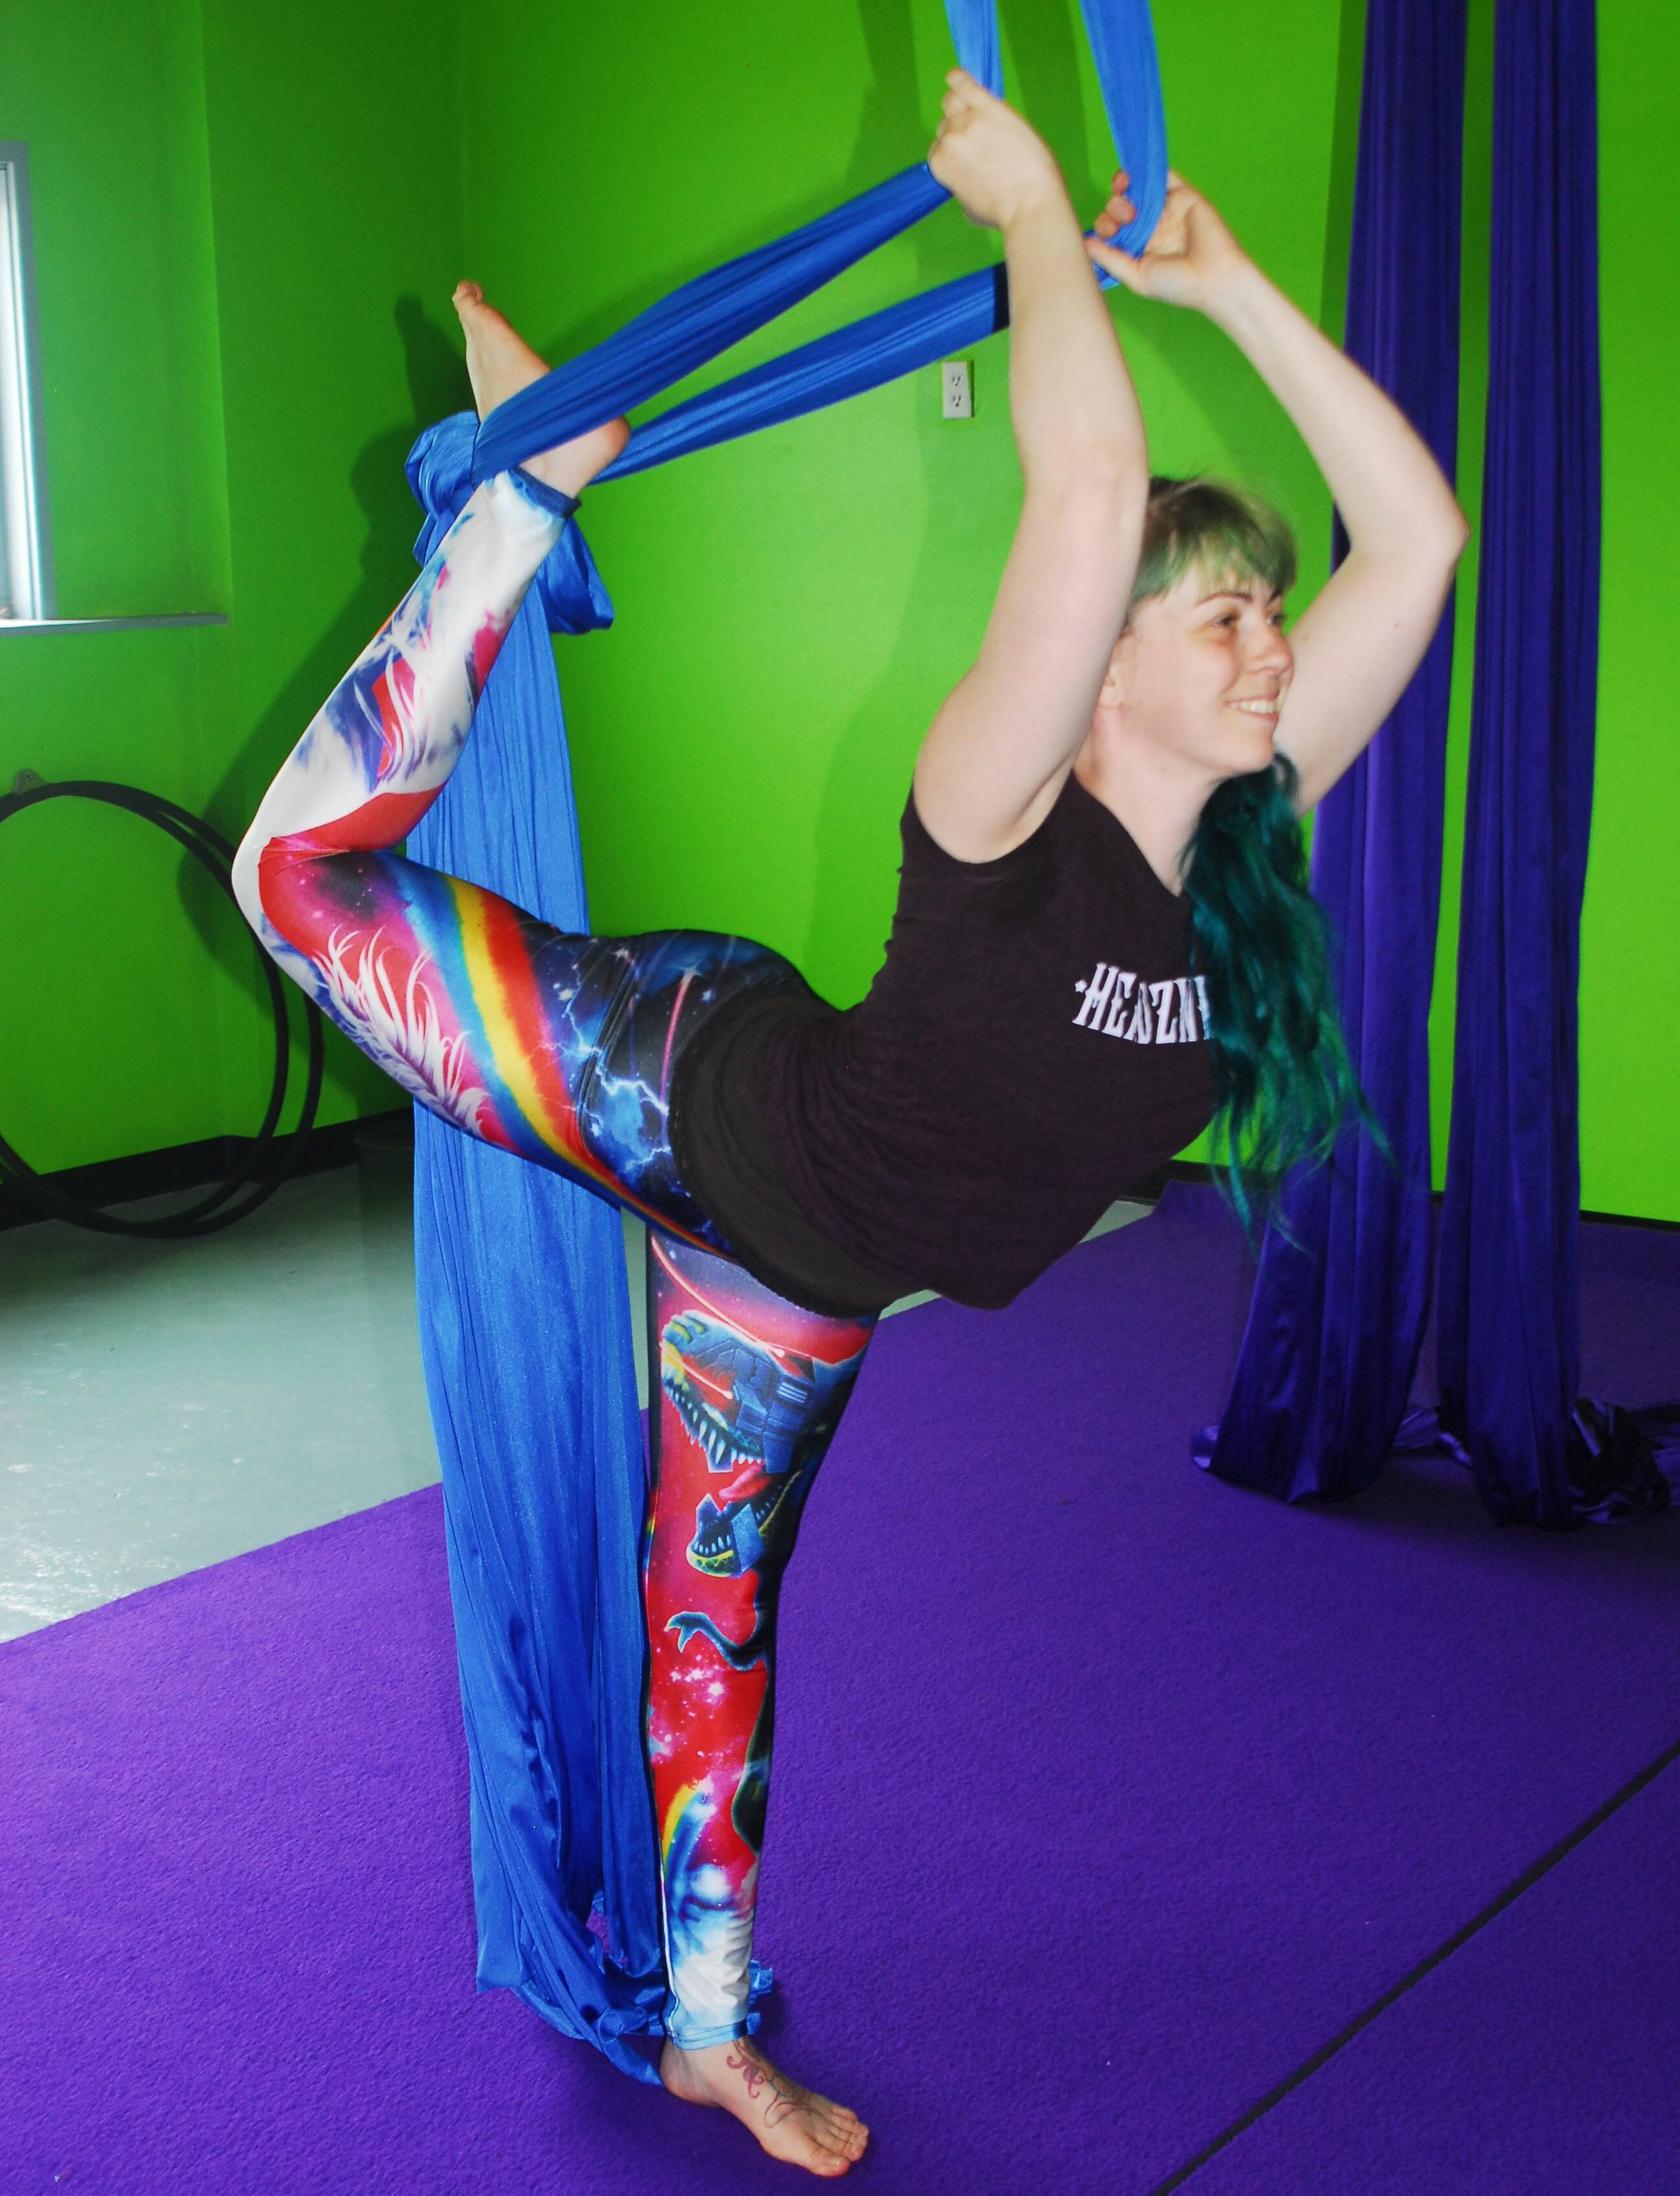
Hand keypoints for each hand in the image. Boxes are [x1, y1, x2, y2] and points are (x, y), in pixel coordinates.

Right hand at [928, 69, 1065, 232]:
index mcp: (939, 164)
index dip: (955, 153)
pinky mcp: (989, 107)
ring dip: (960, 108)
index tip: (970, 159)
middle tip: (981, 145)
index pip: (938, 149)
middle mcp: (949, 139)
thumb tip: (964, 169)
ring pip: (952, 102)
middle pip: (946, 125)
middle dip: (959, 133)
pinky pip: (966, 84)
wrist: (1030, 203)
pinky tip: (955, 77)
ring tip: (976, 118)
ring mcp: (968, 121)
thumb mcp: (968, 204)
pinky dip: (959, 79)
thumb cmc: (1003, 211)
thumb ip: (959, 180)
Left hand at [1085, 170, 1249, 310]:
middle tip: (1124, 218)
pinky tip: (1132, 175)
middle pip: (1121, 207)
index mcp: (1138, 247)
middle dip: (1113, 208)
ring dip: (1123, 188)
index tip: (1108, 232)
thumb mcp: (1136, 276)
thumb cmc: (1177, 285)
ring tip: (1124, 196)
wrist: (1214, 277)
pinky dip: (1147, 170)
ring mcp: (1166, 210)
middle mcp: (1151, 227)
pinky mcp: (1183, 195)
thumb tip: (1084, 242)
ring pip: (1137, 189)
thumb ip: (1110, 259)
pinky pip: (1163, 175)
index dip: (1104, 225)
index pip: (1113, 229)